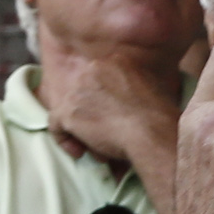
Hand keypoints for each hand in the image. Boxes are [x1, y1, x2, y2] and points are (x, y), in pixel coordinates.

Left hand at [39, 45, 183, 173]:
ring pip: (68, 109)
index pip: (95, 79)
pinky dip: (65, 140)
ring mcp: (78, 90)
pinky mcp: (69, 112)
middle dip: (89, 114)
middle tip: (103, 132)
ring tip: (96, 146)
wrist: (152, 132)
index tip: (109, 116)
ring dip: (80, 129)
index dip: (99, 101)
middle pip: (80, 93)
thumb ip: (132, 83)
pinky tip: (80, 152)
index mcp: (112, 61)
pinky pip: (55, 125)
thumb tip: (126, 96)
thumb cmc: (158, 116)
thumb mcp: (150, 86)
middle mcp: (92, 69)